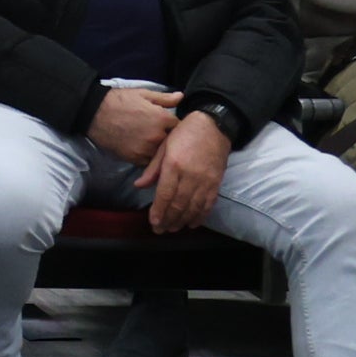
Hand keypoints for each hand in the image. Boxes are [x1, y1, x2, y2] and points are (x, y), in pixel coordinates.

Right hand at [89, 85, 182, 164]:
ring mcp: (146, 149)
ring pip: (161, 153)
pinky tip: (143, 151)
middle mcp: (157, 136)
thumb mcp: (142, 94)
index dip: (174, 125)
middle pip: (172, 142)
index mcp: (162, 118)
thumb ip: (164, 98)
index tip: (169, 124)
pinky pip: (149, 162)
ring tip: (151, 144)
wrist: (94, 113)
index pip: (179, 126)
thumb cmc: (119, 100)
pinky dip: (148, 158)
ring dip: (159, 150)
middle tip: (160, 134)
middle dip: (169, 139)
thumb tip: (181, 97)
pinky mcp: (135, 158)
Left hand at [138, 110, 232, 234]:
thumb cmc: (184, 134)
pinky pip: (208, 204)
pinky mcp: (217, 183)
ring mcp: (206, 181)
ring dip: (182, 220)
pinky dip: (200, 216)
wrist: (213, 126)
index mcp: (174, 165)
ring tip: (173, 228)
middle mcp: (190, 176)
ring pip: (193, 207)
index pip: (164, 194)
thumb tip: (139, 186)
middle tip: (160, 230)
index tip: (153, 222)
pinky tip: (192, 223)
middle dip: (168, 220)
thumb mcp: (163, 146)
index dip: (158, 211)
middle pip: (178, 204)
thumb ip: (152, 169)